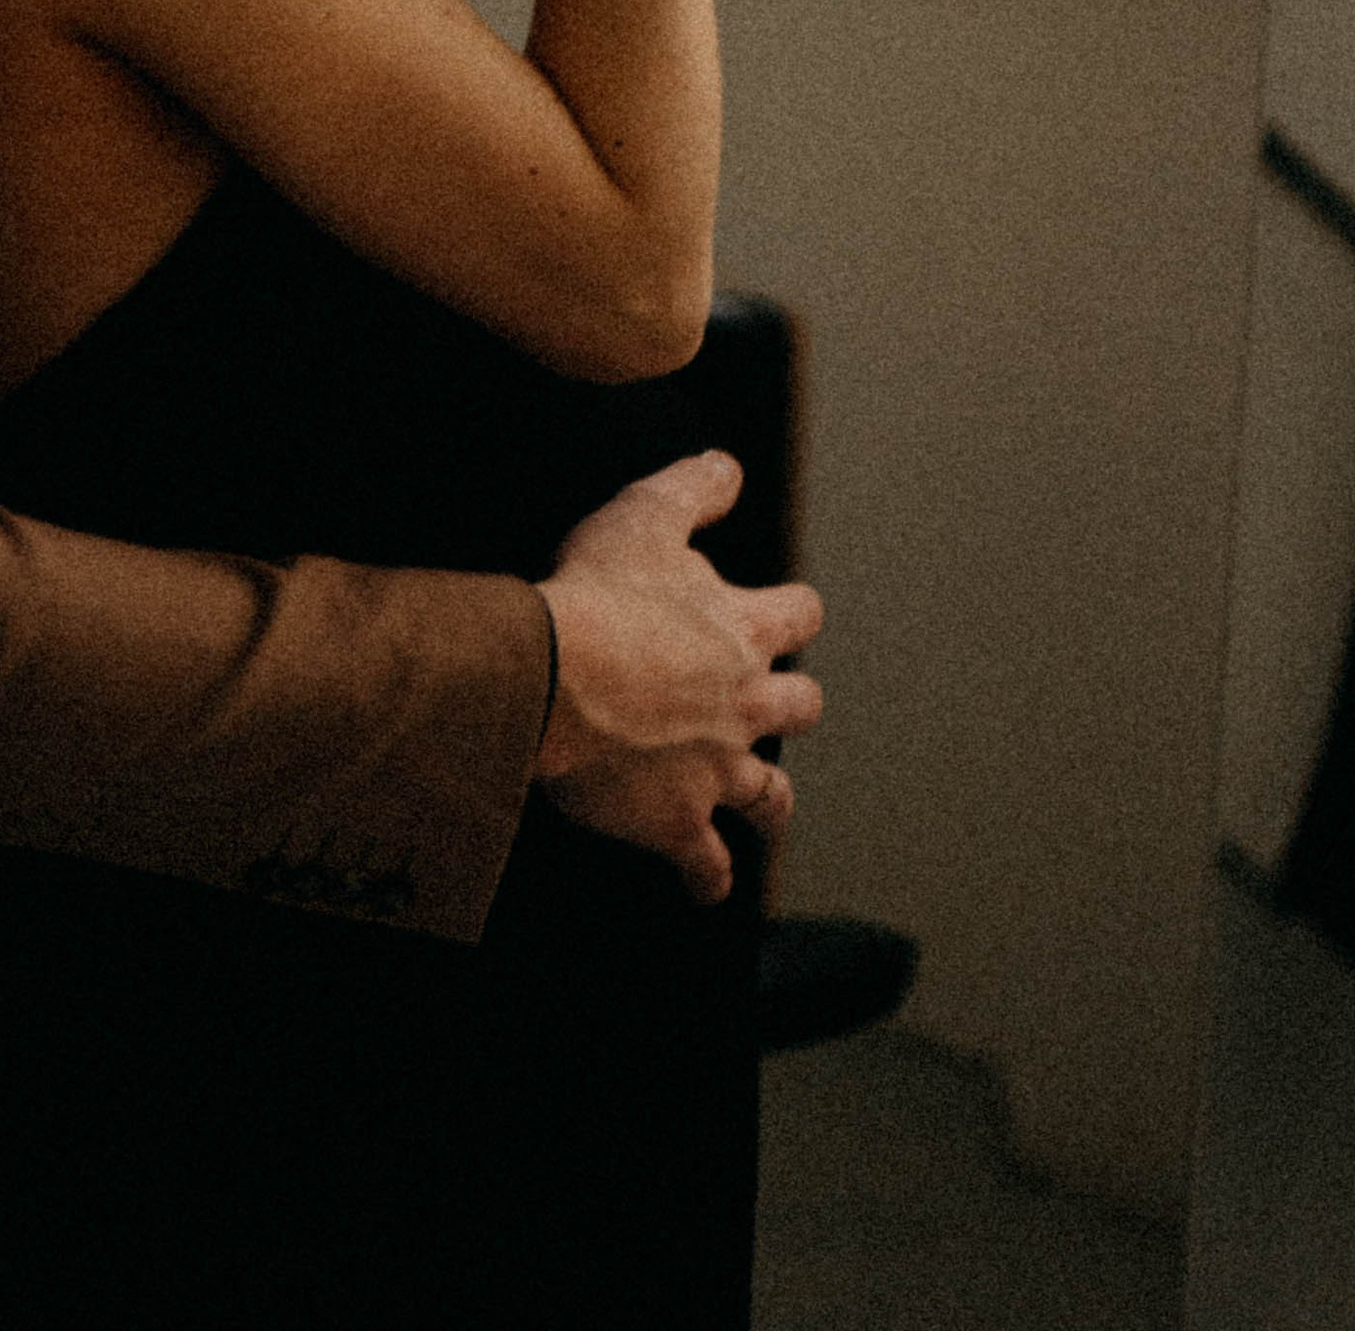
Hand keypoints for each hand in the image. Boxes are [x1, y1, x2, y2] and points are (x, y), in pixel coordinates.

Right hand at [533, 452, 824, 904]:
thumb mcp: (646, 515)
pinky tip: (707, 886)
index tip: (788, 612)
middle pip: (801, 706)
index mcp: (742, 629)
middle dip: (790, 704)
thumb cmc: (596, 591)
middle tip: (771, 703)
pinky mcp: (678, 821)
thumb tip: (729, 468)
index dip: (794, 612)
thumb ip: (694, 489)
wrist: (553, 674)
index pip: (800, 615)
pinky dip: (709, 878)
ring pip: (770, 795)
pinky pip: (707, 864)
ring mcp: (717, 769)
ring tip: (764, 807)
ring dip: (768, 800)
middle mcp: (744, 702)